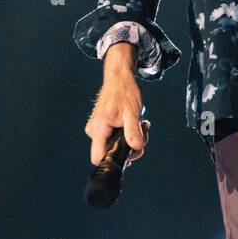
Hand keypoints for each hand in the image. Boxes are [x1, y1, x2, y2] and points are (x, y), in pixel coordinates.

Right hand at [85, 49, 150, 166]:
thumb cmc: (124, 93)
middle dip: (130, 146)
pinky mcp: (102, 127)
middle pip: (110, 152)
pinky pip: (114, 137)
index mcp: (99, 129)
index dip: (113, 160)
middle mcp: (94, 131)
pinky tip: (134, 122)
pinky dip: (126, 133)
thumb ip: (133, 132)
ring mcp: (97, 129)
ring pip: (114, 144)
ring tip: (141, 123)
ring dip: (130, 138)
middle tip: (143, 131)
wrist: (118, 78)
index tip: (129, 154)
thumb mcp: (132, 113)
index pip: (98, 157)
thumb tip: (137, 148)